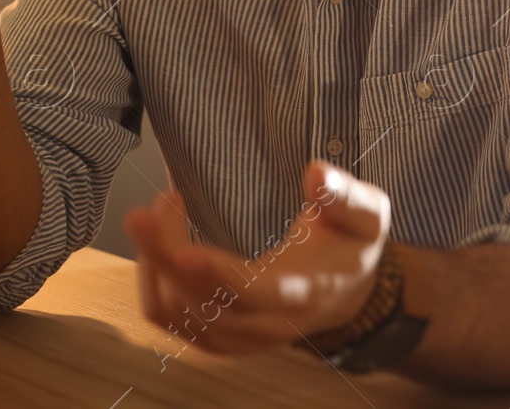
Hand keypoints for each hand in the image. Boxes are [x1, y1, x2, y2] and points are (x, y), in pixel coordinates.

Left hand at [124, 160, 389, 354]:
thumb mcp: (366, 213)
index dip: (219, 276)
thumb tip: (316, 173)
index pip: (257, 292)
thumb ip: (344, 194)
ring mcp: (240, 336)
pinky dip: (152, 284)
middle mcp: (269, 324)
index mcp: (304, 292)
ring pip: (179, 314)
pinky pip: (170, 320)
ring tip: (155, 213)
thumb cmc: (349, 244)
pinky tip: (154, 246)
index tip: (184, 251)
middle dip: (165, 259)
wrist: (346, 288)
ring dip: (155, 265)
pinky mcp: (217, 336)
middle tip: (144, 212)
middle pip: (205, 305)